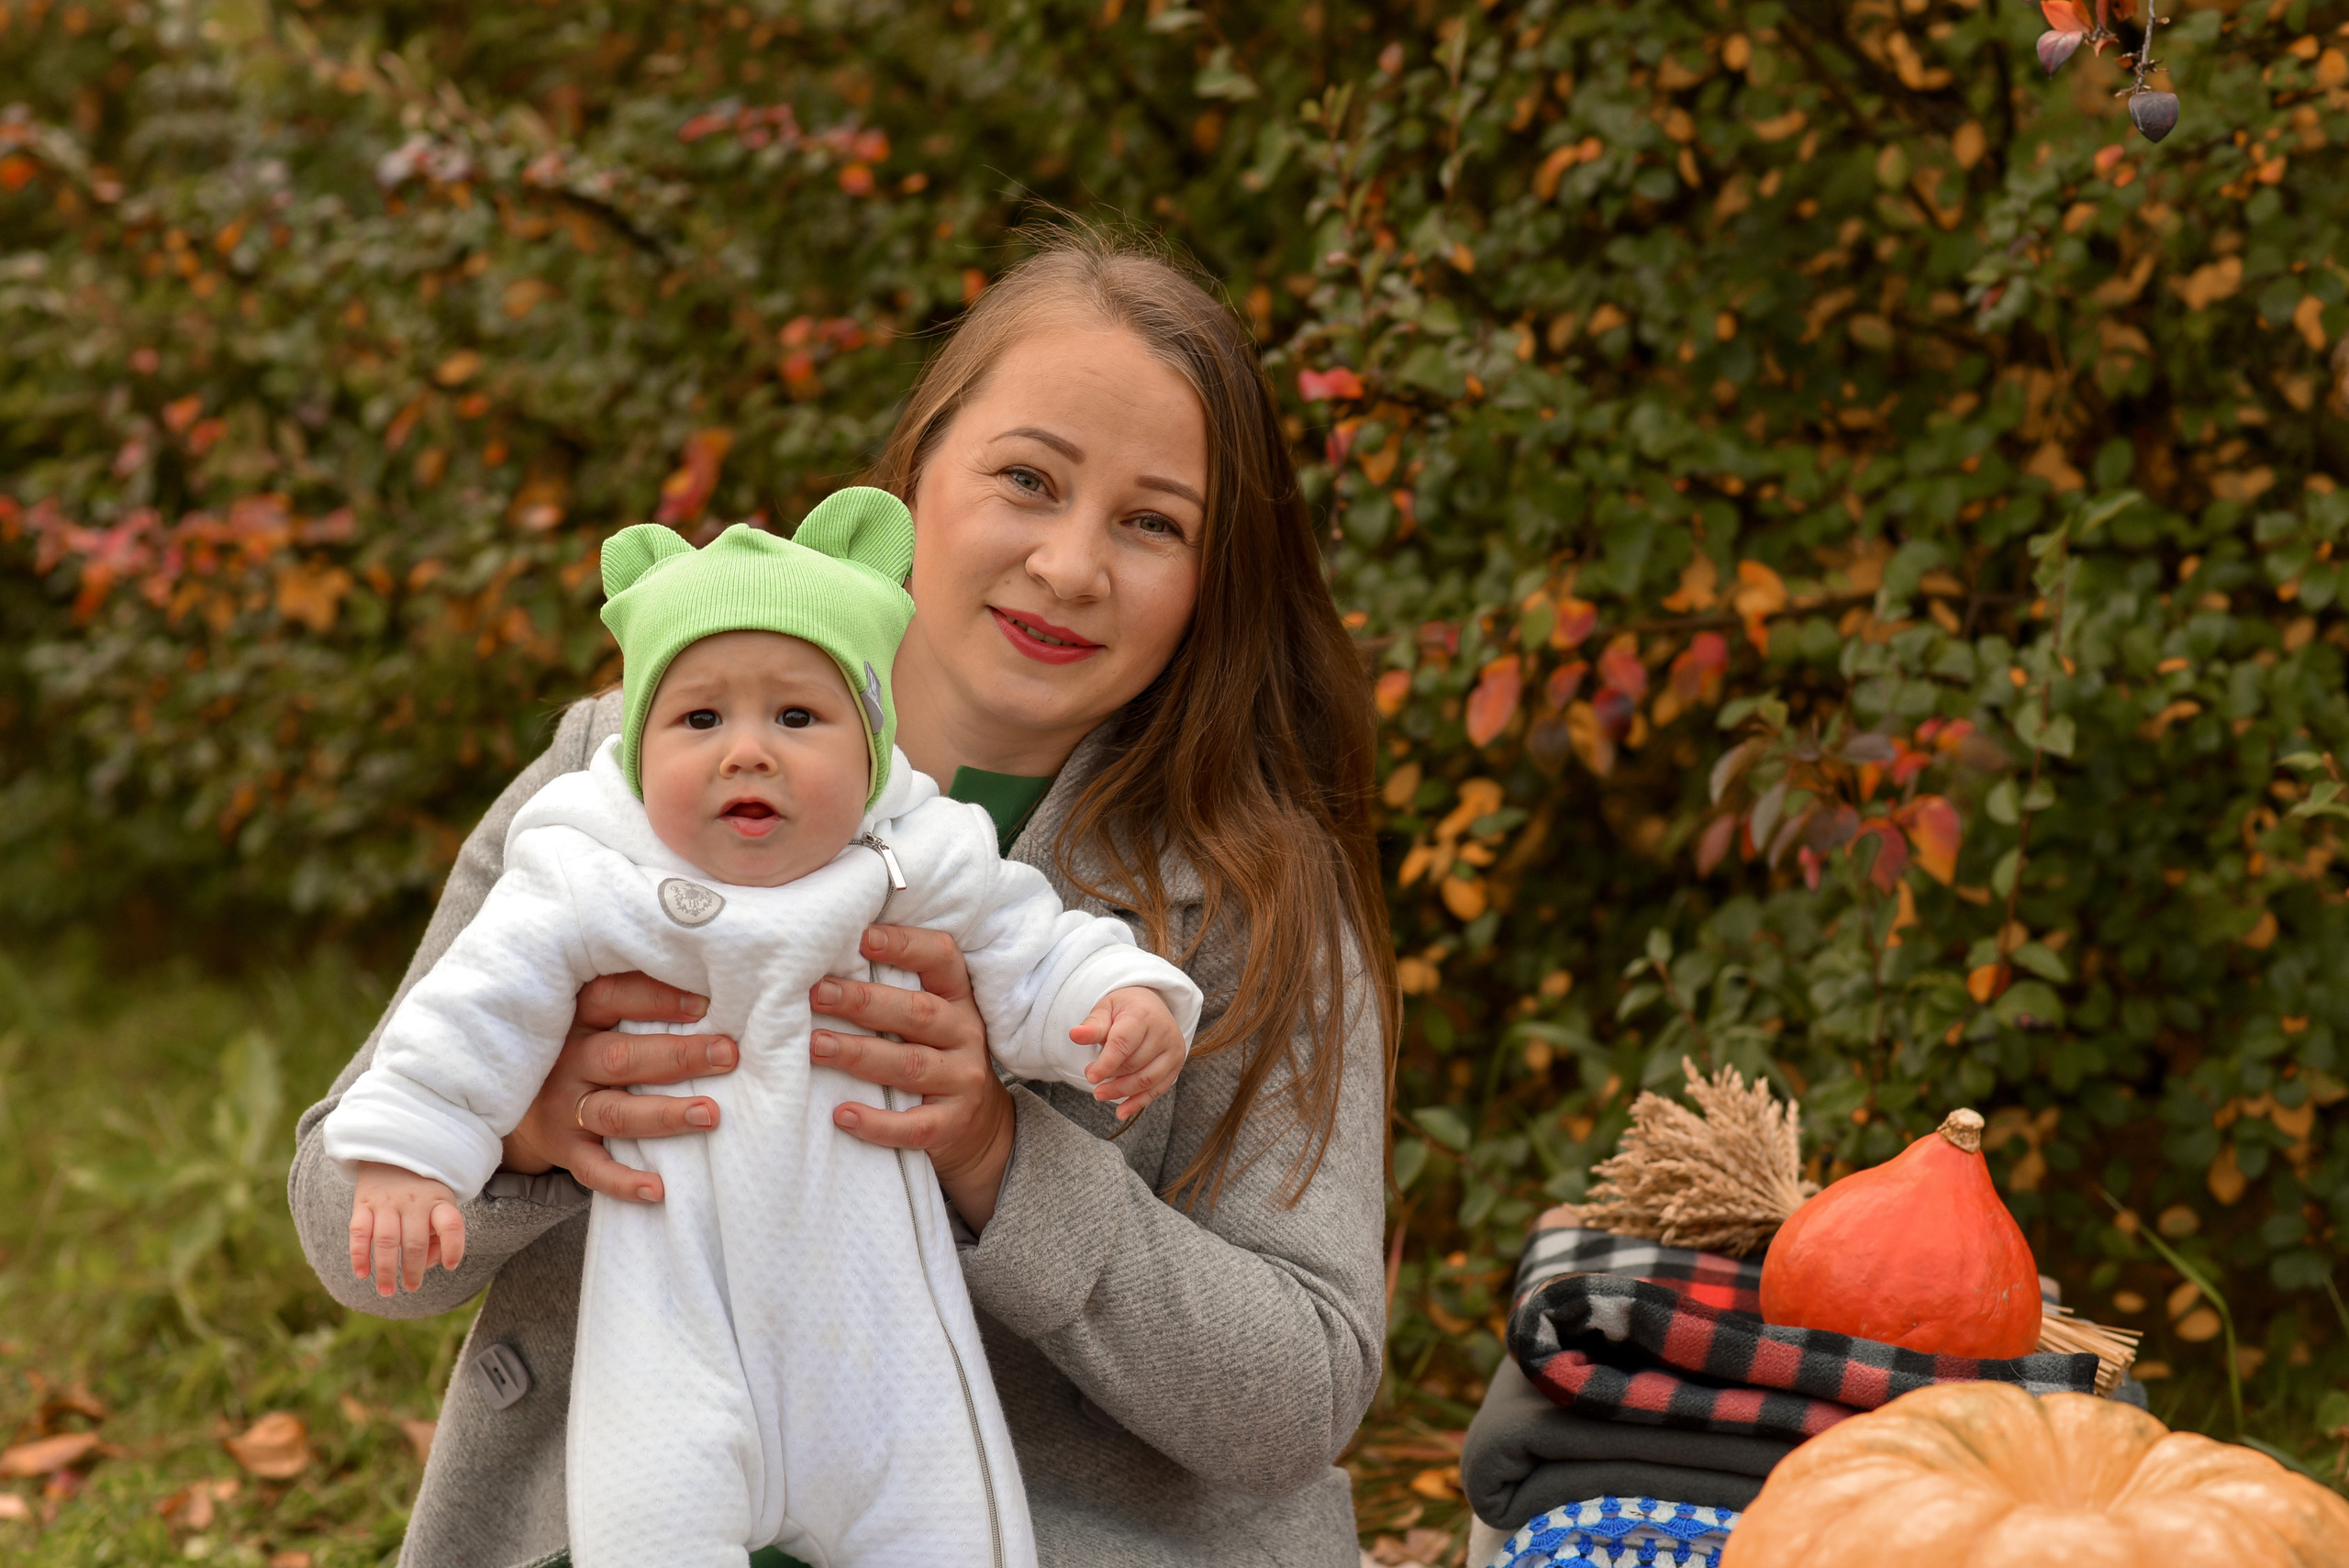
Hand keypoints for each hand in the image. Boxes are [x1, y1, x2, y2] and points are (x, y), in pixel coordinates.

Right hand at [350, 1162, 465, 1296]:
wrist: (392, 1148)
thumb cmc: (422, 1186)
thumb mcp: (441, 1199)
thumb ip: (440, 1232)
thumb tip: (427, 1263)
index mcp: (439, 1200)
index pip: (451, 1224)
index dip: (454, 1247)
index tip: (451, 1265)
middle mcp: (414, 1201)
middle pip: (415, 1241)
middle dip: (413, 1270)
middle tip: (412, 1287)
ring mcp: (387, 1201)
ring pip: (387, 1241)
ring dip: (386, 1270)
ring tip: (387, 1291)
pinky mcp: (363, 1202)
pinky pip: (360, 1232)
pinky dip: (359, 1255)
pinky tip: (362, 1274)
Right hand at [499, 972, 738, 1202]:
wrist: (521, 1099)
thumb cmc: (585, 1045)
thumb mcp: (596, 1016)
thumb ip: (638, 1003)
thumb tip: (715, 991)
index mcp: (577, 1017)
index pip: (612, 997)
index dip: (657, 999)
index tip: (706, 1003)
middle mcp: (567, 1060)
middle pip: (621, 1057)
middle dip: (678, 1056)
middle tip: (728, 1055)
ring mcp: (563, 1107)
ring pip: (614, 1112)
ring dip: (663, 1114)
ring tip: (711, 1115)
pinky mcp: (565, 1148)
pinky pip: (593, 1169)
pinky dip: (623, 1182)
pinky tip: (658, 1188)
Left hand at [808, 925, 1015, 1231]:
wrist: (981, 1125)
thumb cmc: (935, 1054)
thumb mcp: (932, 1017)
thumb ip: (895, 990)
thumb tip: (824, 961)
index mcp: (958, 997)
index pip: (942, 958)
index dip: (905, 945)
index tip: (862, 937)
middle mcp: (966, 1034)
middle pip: (917, 1012)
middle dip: (864, 1002)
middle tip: (818, 993)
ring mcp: (962, 1080)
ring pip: (910, 1064)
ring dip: (859, 1054)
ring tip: (816, 1045)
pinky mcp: (951, 1124)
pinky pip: (914, 1125)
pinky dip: (878, 1123)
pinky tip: (842, 1114)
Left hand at [1072, 986, 1186, 1120]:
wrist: (1151, 1004)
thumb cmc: (1124, 1008)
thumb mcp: (1106, 1009)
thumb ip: (1093, 1025)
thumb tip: (1075, 1035)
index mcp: (1143, 1015)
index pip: (1123, 1044)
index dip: (1106, 1063)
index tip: (1090, 1076)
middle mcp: (1164, 1032)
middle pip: (1135, 1064)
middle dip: (1111, 1077)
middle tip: (1091, 1079)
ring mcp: (1173, 1050)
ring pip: (1147, 1080)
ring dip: (1122, 1092)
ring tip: (1100, 1094)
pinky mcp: (1176, 1064)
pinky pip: (1158, 1089)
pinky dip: (1138, 1102)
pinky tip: (1121, 1112)